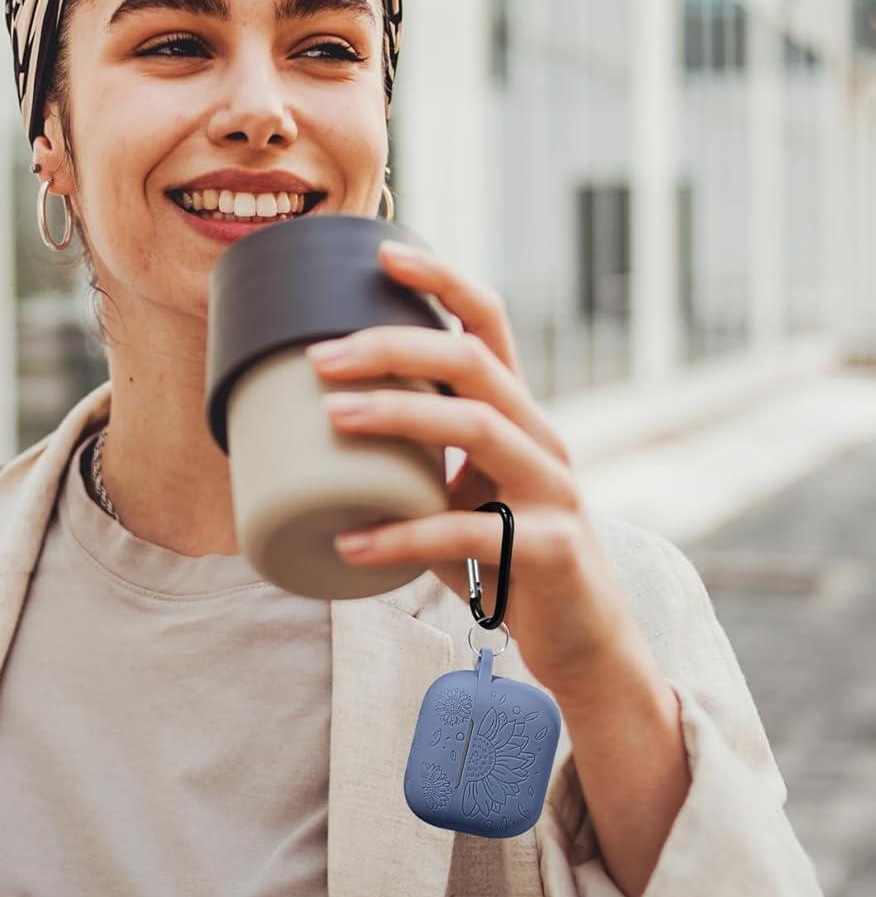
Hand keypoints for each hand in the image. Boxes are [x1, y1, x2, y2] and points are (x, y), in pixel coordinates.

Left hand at [306, 237, 641, 699]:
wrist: (582, 641)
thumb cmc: (502, 558)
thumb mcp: (459, 495)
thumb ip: (411, 461)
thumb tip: (315, 431)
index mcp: (517, 414)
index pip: (488, 324)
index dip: (442, 282)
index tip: (383, 255)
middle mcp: (542, 437)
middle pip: (473, 362)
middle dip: (394, 347)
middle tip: (321, 358)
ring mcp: (552, 489)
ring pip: (477, 426)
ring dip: (398, 415)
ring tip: (331, 417)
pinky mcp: (549, 548)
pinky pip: (469, 530)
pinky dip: (401, 535)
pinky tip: (349, 543)